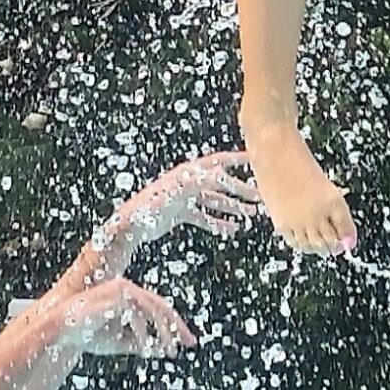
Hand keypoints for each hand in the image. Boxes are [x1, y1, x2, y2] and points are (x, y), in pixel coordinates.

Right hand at [57, 278, 195, 359]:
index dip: (175, 325)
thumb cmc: (87, 335)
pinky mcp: (113, 296)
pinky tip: (146, 350)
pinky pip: (135, 317)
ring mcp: (120, 289)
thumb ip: (140, 343)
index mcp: (129, 294)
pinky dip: (142, 335)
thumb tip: (162, 351)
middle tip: (188, 344)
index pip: (159, 307)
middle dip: (176, 327)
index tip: (188, 342)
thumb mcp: (119, 342)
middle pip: (161, 306)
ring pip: (152, 310)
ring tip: (168, 351)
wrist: (59, 331)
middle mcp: (127, 288)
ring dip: (162, 332)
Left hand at [98, 152, 262, 258]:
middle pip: (220, 183)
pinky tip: (233, 229)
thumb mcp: (168, 196)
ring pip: (215, 201)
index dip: (236, 161)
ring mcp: (185, 198)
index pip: (216, 164)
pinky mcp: (181, 213)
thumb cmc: (144, 209)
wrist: (129, 227)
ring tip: (252, 214)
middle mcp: (187, 183)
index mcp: (186, 175)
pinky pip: (205, 217)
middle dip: (240, 189)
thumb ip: (189, 185)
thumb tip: (211, 178)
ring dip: (234, 207)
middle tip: (260, 196)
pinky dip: (219, 223)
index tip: (255, 160)